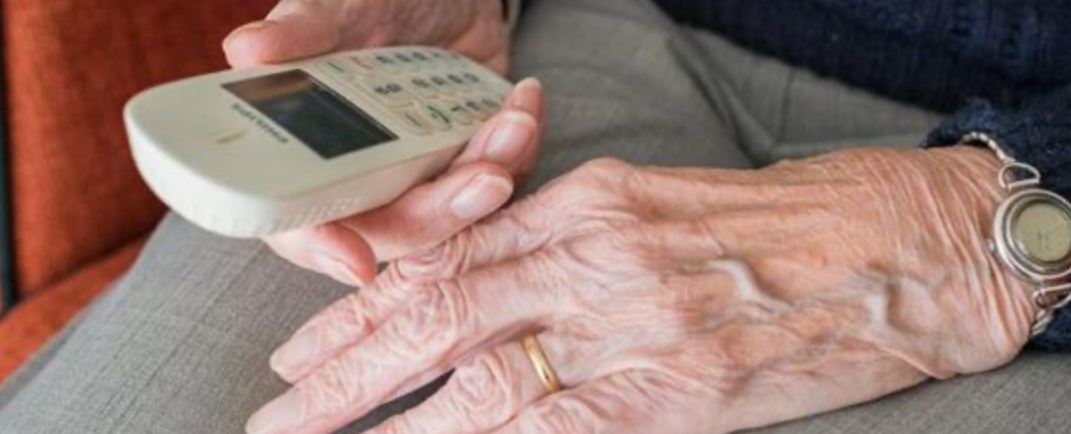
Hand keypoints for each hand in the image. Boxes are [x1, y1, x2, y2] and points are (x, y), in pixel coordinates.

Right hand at [223, 0, 540, 284]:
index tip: (357, 263)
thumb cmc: (379, 1)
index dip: (324, 249)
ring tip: (515, 121)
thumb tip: (246, 49)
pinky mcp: (469, 168)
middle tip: (486, 177)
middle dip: (443, 212)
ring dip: (492, 173)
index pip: (301, 226)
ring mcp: (420, 179)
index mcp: (308, 158)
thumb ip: (303, 31)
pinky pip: (501, 181)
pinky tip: (524, 101)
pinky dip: (520, 148)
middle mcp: (363, 181)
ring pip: (456, 215)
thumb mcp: (342, 8)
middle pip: (395, 233)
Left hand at [246, 146, 1037, 433]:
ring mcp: (634, 326)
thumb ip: (571, 240)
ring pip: (481, 376)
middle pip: (442, 311)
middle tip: (276, 405)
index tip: (307, 345)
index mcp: (590, 202)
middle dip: (344, 366)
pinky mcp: (677, 391)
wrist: (895, 247)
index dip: (367, 304)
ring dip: (388, 417)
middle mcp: (597, 257)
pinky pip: (553, 429)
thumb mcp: (660, 205)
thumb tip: (489, 280)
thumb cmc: (779, 223)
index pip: (450, 255)